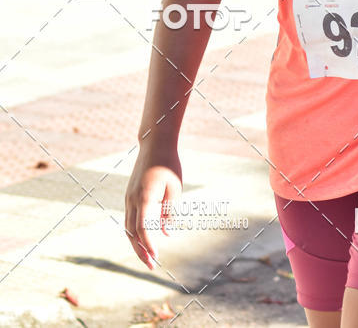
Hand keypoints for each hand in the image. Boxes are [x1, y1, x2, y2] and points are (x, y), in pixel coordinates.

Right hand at [125, 146, 182, 268]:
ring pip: (128, 227)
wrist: (155, 144)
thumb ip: (170, 211)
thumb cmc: (168, 164)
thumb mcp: (175, 188)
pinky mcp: (130, 195)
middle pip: (132, 232)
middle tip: (151, 266)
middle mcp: (132, 199)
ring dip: (136, 244)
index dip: (148, 244)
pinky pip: (129, 218)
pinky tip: (143, 240)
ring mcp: (128, 197)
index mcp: (144, 197)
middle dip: (140, 251)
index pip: (142, 227)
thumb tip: (167, 232)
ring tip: (148, 257)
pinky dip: (134, 232)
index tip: (156, 256)